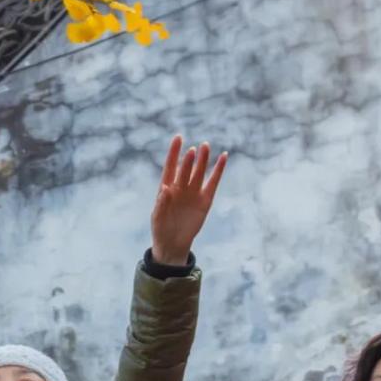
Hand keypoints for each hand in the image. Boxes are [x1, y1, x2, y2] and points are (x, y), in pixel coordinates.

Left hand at [150, 136, 226, 265]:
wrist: (173, 243)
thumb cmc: (161, 229)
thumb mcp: (157, 217)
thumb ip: (161, 203)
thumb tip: (166, 188)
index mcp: (166, 188)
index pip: (170, 166)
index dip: (174, 152)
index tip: (178, 137)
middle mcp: (181, 187)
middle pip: (186, 169)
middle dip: (189, 159)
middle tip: (193, 149)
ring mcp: (194, 192)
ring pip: (199, 172)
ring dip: (203, 160)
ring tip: (206, 146)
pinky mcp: (205, 200)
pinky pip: (213, 182)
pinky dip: (218, 170)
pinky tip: (223, 157)